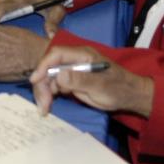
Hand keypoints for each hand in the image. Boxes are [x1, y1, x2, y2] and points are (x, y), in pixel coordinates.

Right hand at [29, 46, 153, 116]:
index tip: (35, 80)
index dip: (44, 65)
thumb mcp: (100, 85)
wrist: (128, 95)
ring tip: (44, 108)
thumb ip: (80, 80)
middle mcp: (74, 60)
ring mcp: (71, 71)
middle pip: (49, 67)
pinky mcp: (70, 82)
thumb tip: (59, 75)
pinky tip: (47, 106)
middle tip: (42, 103)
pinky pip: (54, 85)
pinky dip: (48, 95)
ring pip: (49, 78)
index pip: (57, 54)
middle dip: (42, 84)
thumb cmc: (118, 88)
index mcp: (82, 55)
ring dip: (43, 92)